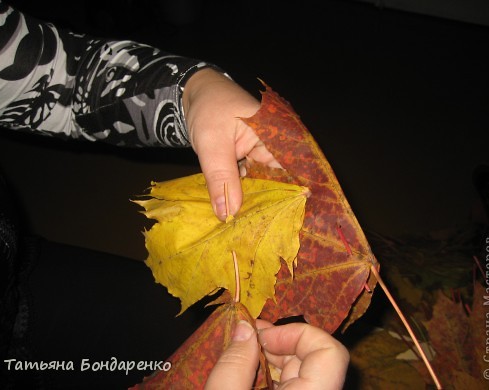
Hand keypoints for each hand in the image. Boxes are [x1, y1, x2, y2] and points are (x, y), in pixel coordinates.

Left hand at [182, 68, 280, 219]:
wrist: (194, 95)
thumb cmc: (209, 109)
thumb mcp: (212, 143)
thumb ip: (221, 178)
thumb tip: (228, 215)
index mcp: (279, 136)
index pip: (294, 173)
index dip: (292, 199)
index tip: (284, 224)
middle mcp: (277, 148)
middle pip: (280, 184)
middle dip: (270, 208)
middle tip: (261, 235)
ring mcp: (263, 157)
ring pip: (264, 187)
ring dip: (256, 205)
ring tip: (251, 232)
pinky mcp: (250, 163)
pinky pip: (251, 184)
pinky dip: (244, 197)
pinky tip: (239, 217)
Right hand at [205, 320, 348, 388]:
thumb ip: (234, 364)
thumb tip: (244, 327)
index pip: (329, 351)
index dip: (297, 334)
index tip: (262, 336)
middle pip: (312, 358)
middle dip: (276, 341)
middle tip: (242, 337)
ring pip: (301, 372)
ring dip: (270, 358)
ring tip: (239, 355)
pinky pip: (293, 386)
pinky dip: (270, 376)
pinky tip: (245, 375)